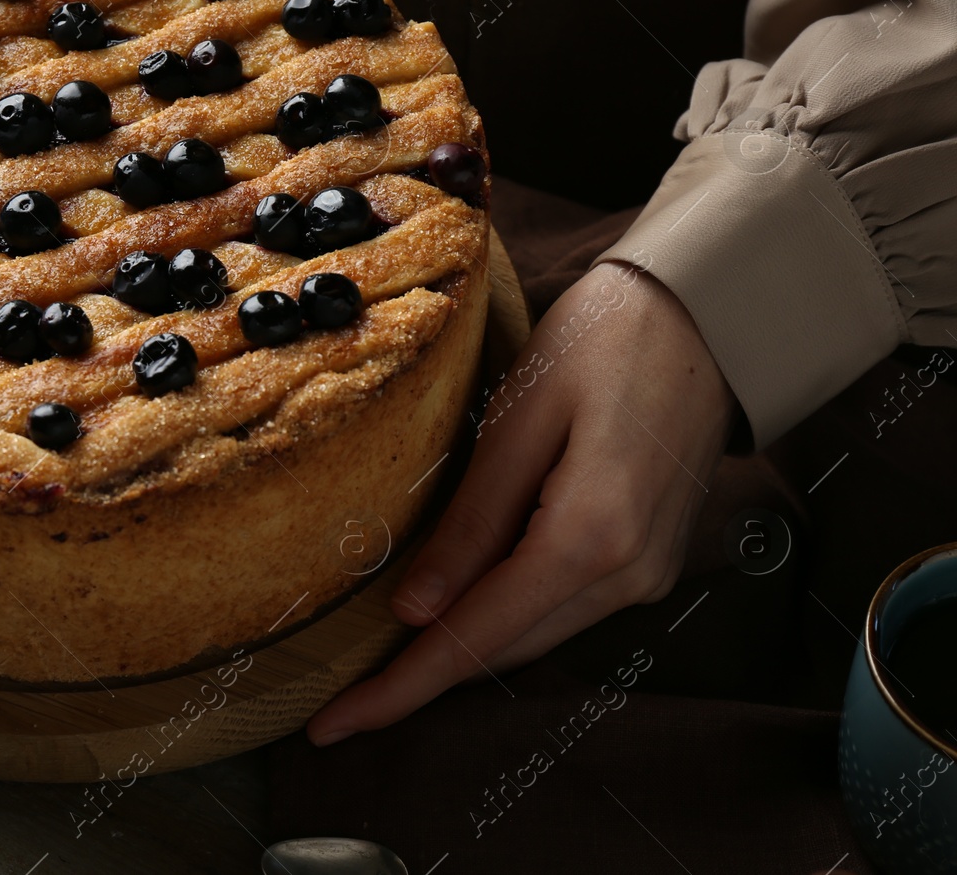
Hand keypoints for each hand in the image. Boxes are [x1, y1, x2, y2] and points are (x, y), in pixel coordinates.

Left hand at [306, 262, 735, 744]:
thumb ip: (470, 523)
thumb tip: (414, 610)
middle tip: (340, 705)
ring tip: (383, 664)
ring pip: (533, 634)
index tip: (333, 727)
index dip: (400, 688)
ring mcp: (648, 573)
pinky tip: (457, 606)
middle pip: (503, 649)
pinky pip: (561, 607)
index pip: (474, 637)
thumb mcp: (518, 420)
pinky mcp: (650, 559)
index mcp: (591, 537)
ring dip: (462, 647)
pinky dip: (504, 614)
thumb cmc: (606, 342)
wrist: (707, 313)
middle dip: (420, 679)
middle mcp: (628, 574)